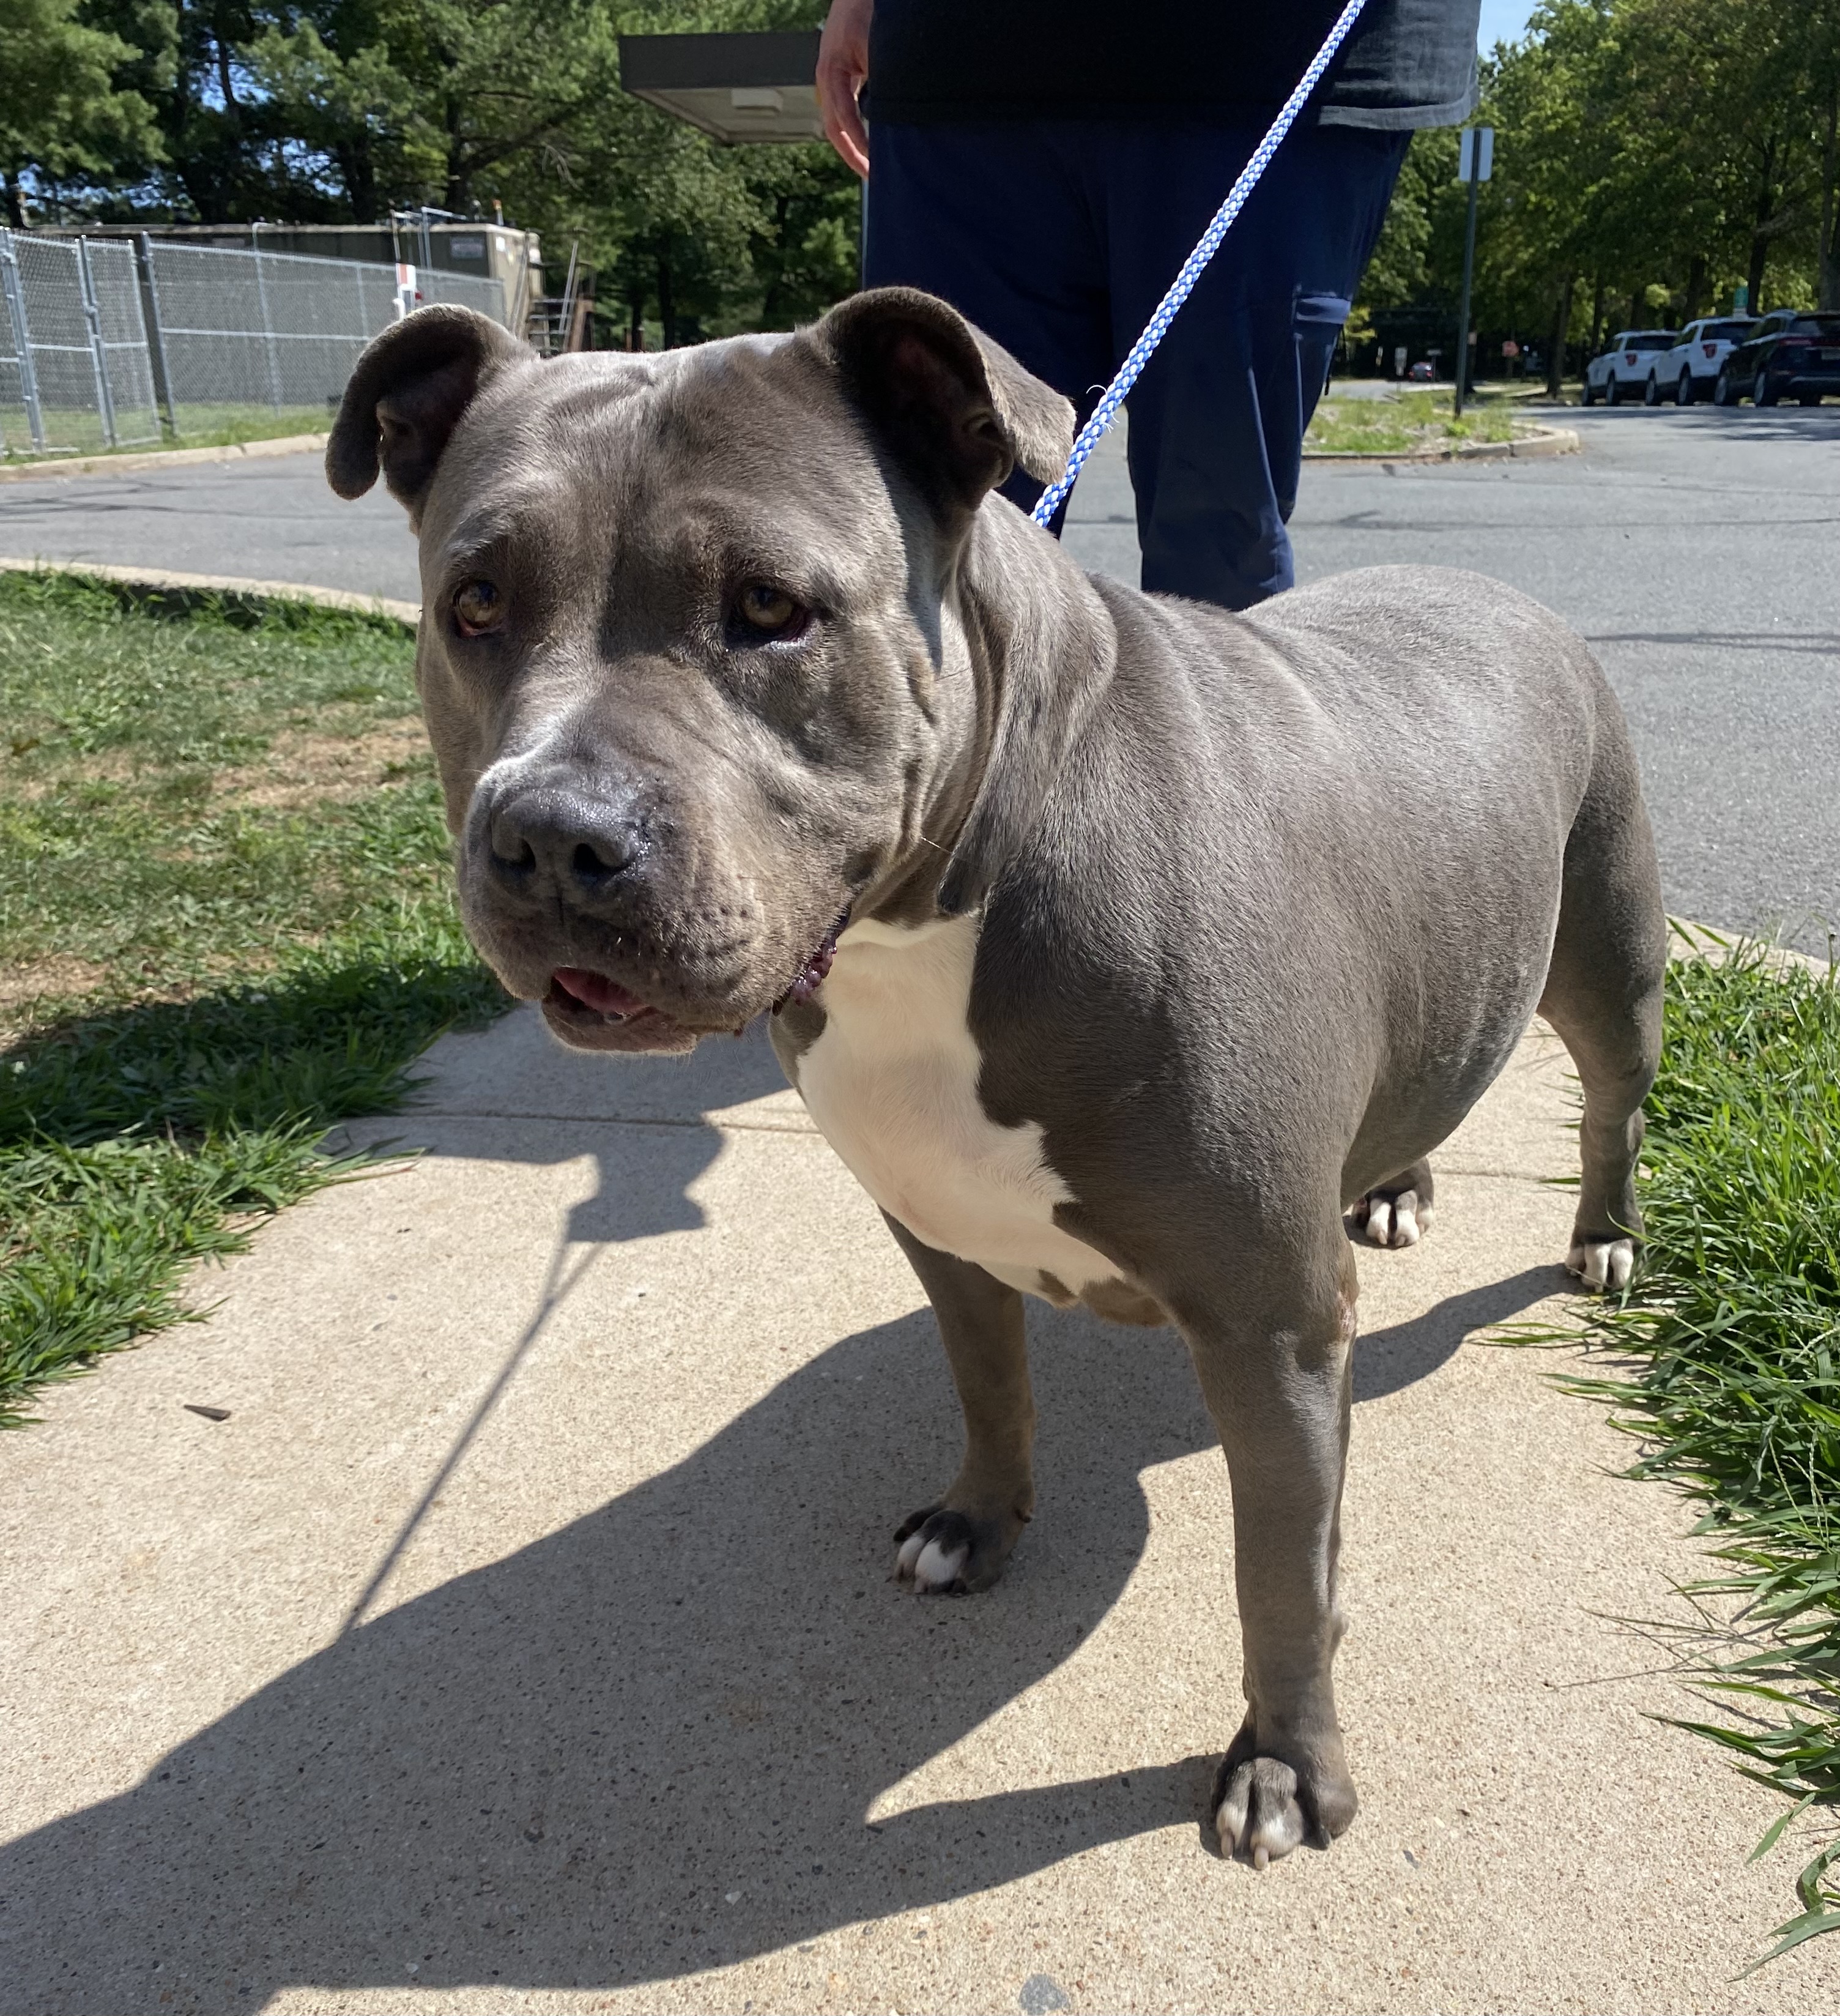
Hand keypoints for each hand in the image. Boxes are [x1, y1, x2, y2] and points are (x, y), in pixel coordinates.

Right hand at [817, 0, 872, 177]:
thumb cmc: (864, 12)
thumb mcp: (874, 43)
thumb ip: (880, 75)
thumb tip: (893, 109)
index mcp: (831, 72)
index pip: (842, 115)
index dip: (857, 139)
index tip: (872, 159)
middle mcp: (827, 82)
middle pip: (834, 129)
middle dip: (852, 154)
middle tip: (871, 176)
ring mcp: (832, 84)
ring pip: (838, 124)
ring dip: (854, 147)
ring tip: (871, 168)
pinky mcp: (842, 82)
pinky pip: (847, 114)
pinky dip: (858, 132)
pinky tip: (872, 145)